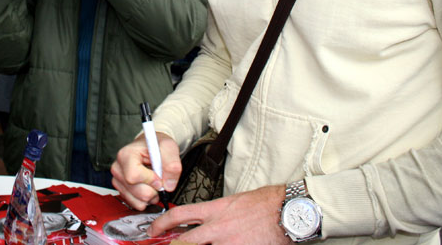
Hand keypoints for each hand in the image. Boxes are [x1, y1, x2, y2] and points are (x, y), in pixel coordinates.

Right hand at [111, 133, 181, 209]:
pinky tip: (149, 188)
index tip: (159, 176)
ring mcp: (118, 180)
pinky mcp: (121, 190)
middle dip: (153, 190)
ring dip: (150, 196)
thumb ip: (172, 165)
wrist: (152, 148)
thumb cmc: (157, 146)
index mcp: (126, 154)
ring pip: (136, 200)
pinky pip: (135, 204)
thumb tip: (168, 185)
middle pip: (136, 191)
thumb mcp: (169, 148)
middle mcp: (118, 168)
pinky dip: (145, 200)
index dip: (150, 180)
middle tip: (159, 181)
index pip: (133, 176)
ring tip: (154, 184)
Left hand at [146, 185, 289, 244]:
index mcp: (215, 210)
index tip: (155, 230)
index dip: (162, 223)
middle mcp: (218, 227)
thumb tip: (205, 223)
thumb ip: (217, 213)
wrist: (286, 210)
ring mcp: (228, 242)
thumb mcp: (234, 202)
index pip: (180, 214)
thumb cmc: (265, 204)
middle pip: (185, 241)